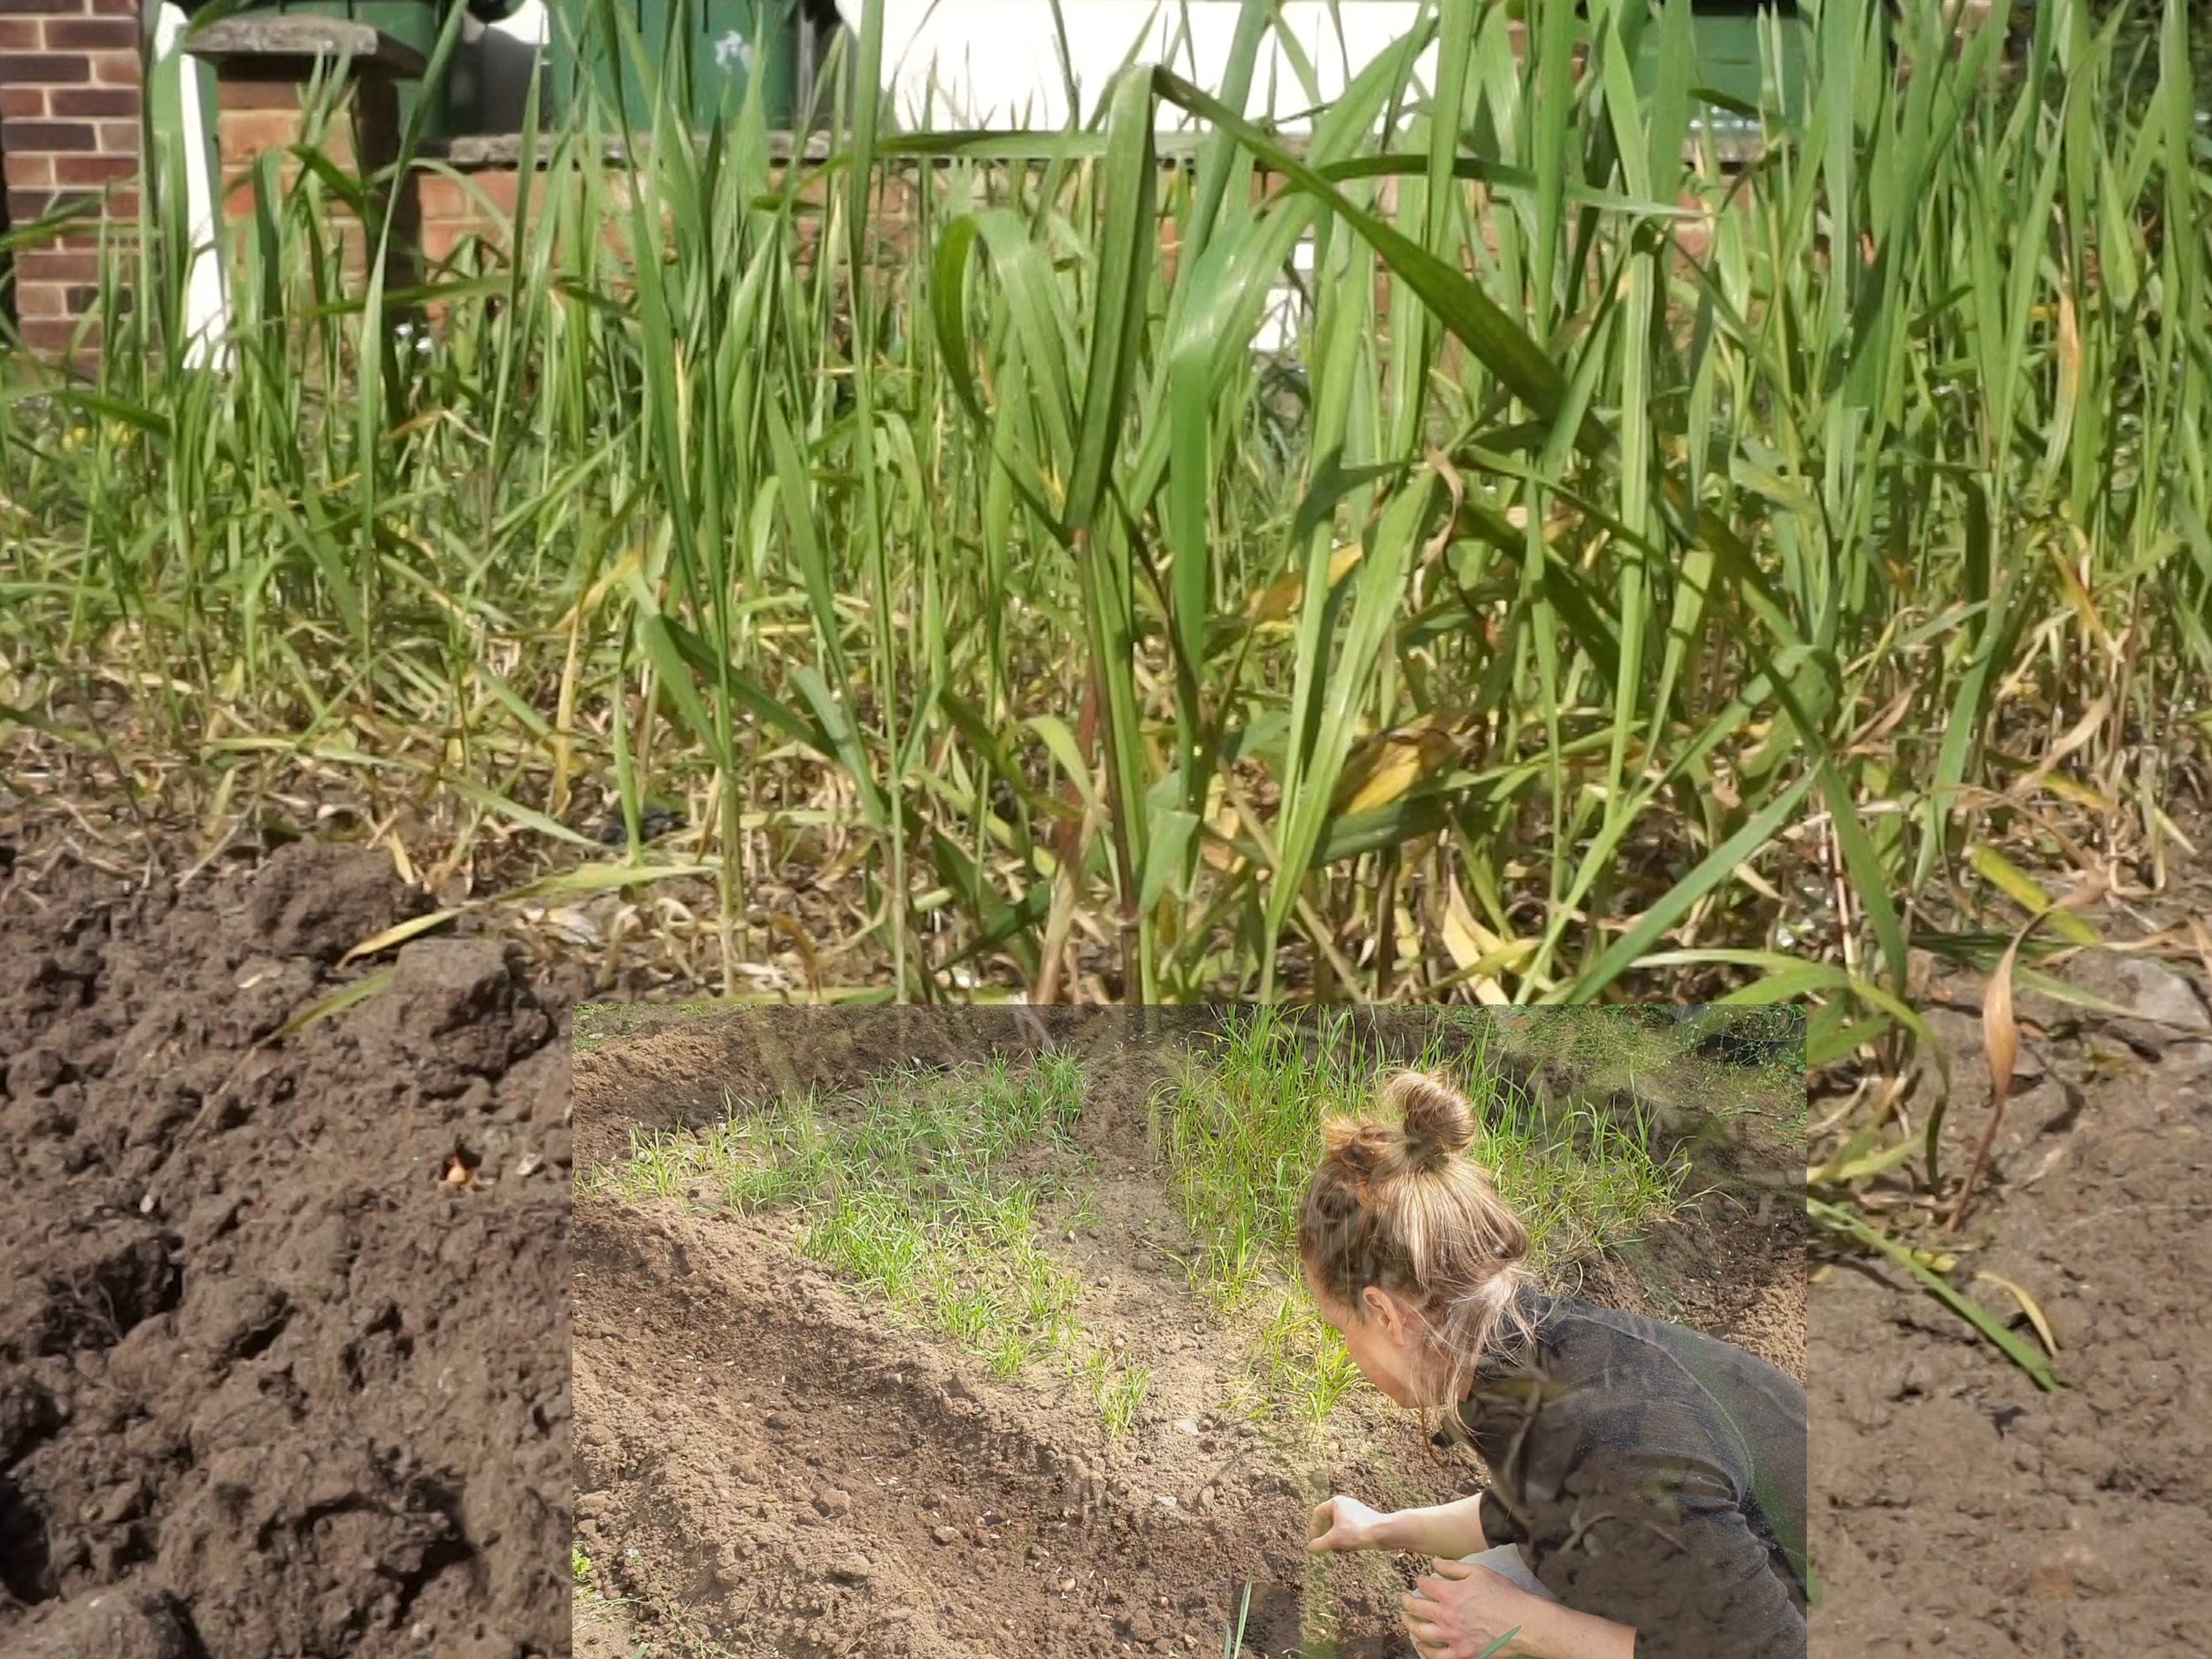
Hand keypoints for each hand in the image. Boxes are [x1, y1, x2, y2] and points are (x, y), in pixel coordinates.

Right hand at [1307, 1494, 1384, 1552]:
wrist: (1384, 1532)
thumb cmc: (1358, 1532)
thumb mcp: (1334, 1539)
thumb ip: (1319, 1543)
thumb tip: (1310, 1548)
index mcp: (1335, 1502)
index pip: (1317, 1514)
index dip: (1312, 1529)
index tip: (1312, 1541)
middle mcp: (1345, 1503)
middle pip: (1327, 1518)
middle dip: (1323, 1533)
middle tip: (1321, 1545)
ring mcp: (1355, 1511)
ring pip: (1338, 1524)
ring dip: (1333, 1536)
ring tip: (1333, 1547)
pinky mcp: (1363, 1519)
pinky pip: (1348, 1527)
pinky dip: (1344, 1536)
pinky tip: (1346, 1546)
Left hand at [1401, 1556, 1538, 1658]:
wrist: (1523, 1623)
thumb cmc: (1504, 1595)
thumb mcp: (1479, 1572)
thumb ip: (1453, 1567)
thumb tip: (1434, 1563)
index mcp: (1450, 1594)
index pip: (1424, 1586)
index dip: (1420, 1581)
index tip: (1421, 1581)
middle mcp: (1446, 1616)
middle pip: (1417, 1608)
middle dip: (1407, 1602)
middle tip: (1404, 1600)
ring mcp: (1453, 1637)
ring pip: (1421, 1632)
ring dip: (1410, 1624)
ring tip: (1407, 1619)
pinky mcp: (1462, 1654)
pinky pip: (1437, 1656)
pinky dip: (1426, 1650)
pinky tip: (1421, 1645)